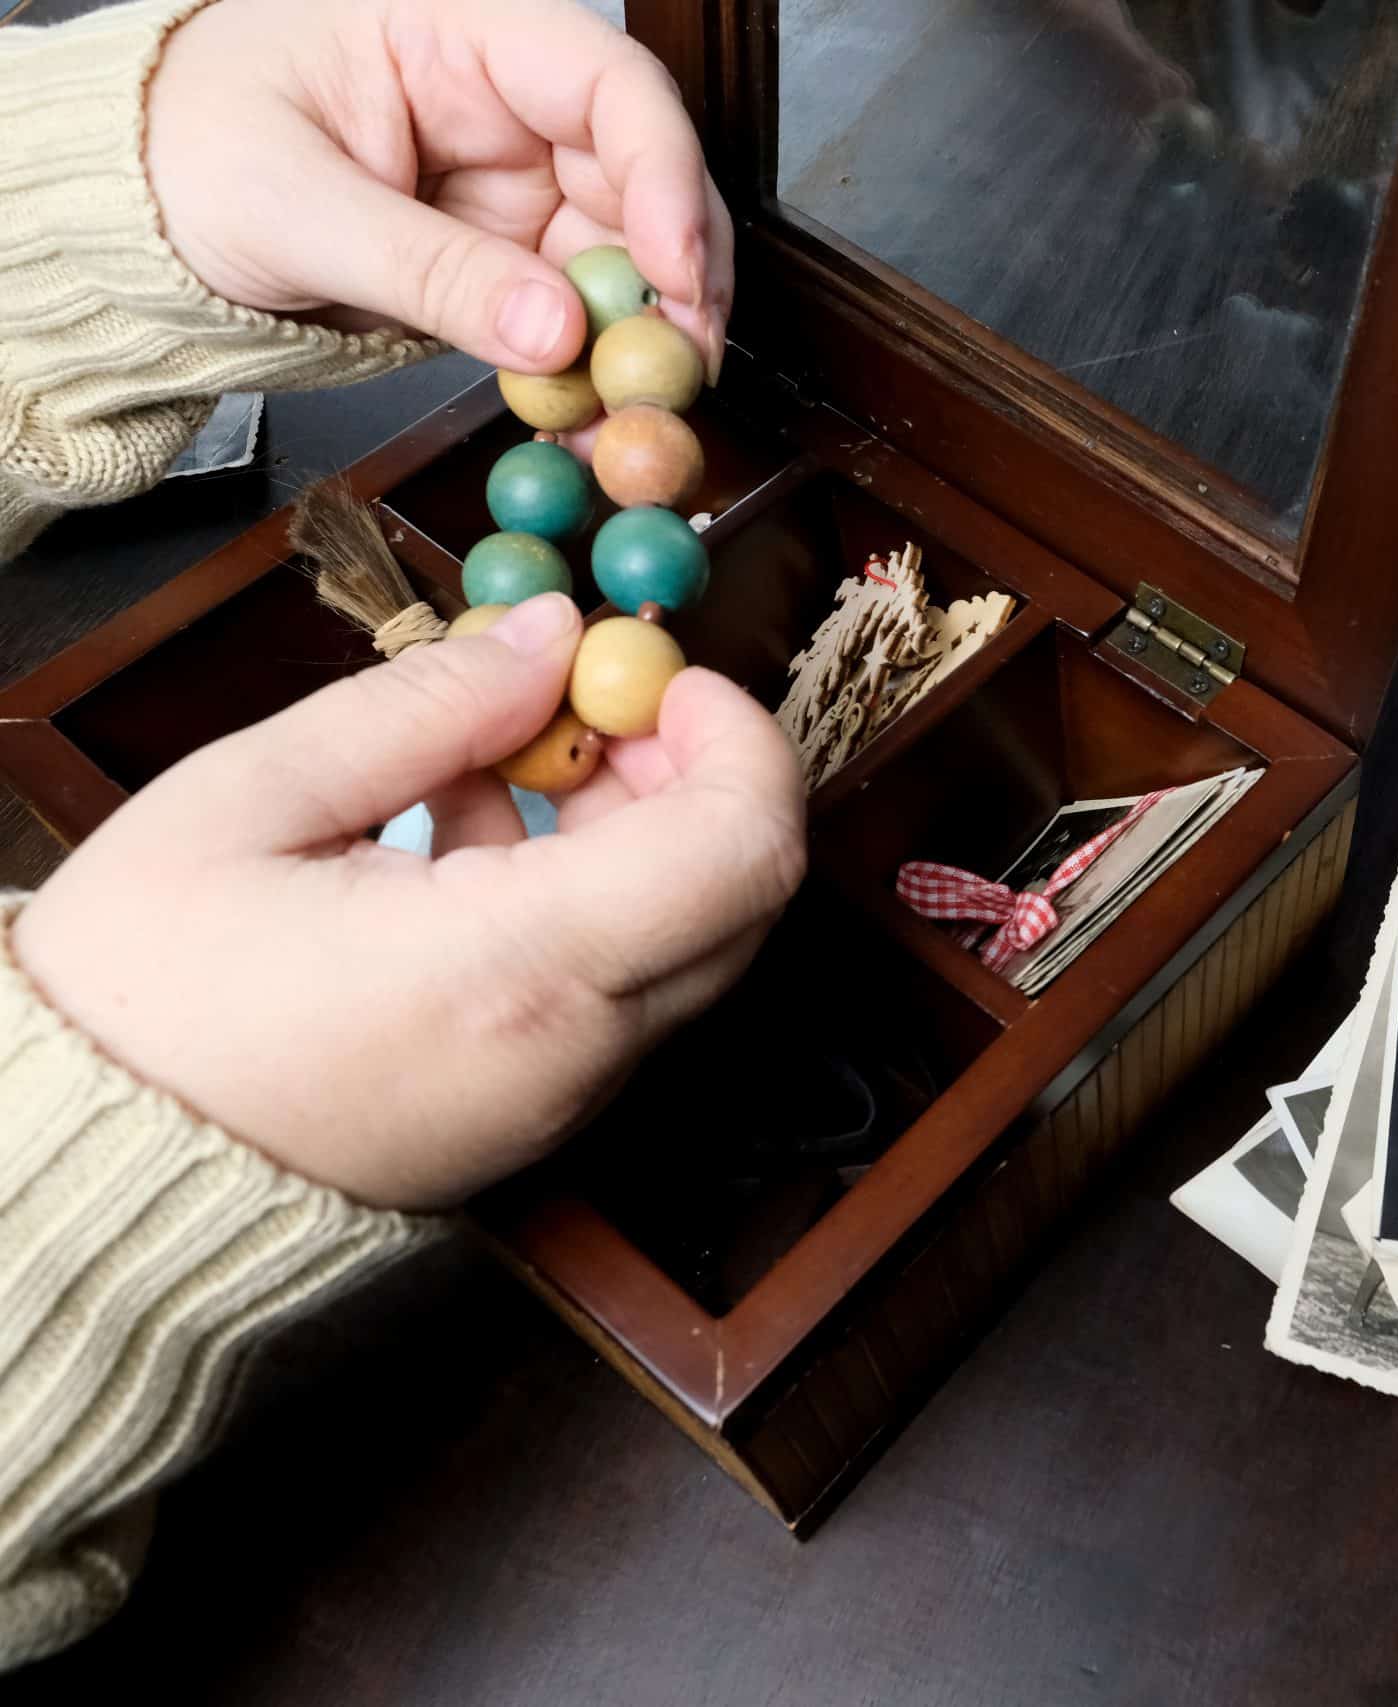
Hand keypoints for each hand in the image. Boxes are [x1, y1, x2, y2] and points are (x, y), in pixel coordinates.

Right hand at [10, 596, 804, 1210]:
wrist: (82, 1175)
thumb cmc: (137, 996)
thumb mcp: (249, 804)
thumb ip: (421, 711)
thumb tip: (551, 636)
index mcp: (517, 968)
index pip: (741, 851)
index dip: (736, 740)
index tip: (663, 672)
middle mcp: (577, 1046)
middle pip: (737, 895)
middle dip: (689, 775)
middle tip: (583, 699)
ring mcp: (566, 1092)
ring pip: (683, 938)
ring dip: (630, 828)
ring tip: (487, 757)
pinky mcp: (536, 1110)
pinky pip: (617, 984)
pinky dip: (584, 893)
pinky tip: (460, 831)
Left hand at [143, 0, 731, 379]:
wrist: (130, 218)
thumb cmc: (182, 153)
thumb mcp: (291, 208)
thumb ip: (427, 269)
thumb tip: (556, 332)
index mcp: (457, 34)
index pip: (604, 81)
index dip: (662, 172)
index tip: (672, 269)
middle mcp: (511, 109)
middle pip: (645, 182)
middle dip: (676, 282)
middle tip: (679, 373)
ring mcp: (518, 191)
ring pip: (630, 266)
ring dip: (643, 348)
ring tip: (629, 421)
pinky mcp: (510, 267)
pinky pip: (580, 325)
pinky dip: (595, 380)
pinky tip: (588, 425)